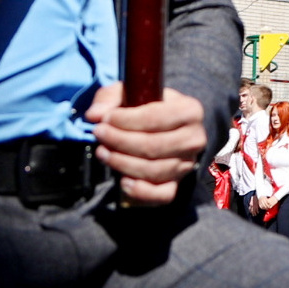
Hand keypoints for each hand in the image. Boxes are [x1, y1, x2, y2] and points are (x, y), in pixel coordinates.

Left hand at [85, 85, 208, 203]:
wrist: (161, 125)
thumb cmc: (144, 105)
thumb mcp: (129, 92)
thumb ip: (109, 99)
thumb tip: (94, 114)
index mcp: (190, 110)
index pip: (155, 118)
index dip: (125, 121)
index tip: (105, 119)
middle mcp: (194, 139)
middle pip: (153, 146)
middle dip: (119, 141)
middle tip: (99, 133)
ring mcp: (187, 164)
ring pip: (153, 170)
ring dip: (122, 163)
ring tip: (102, 151)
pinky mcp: (177, 183)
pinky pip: (162, 195)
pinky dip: (141, 191)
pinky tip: (122, 181)